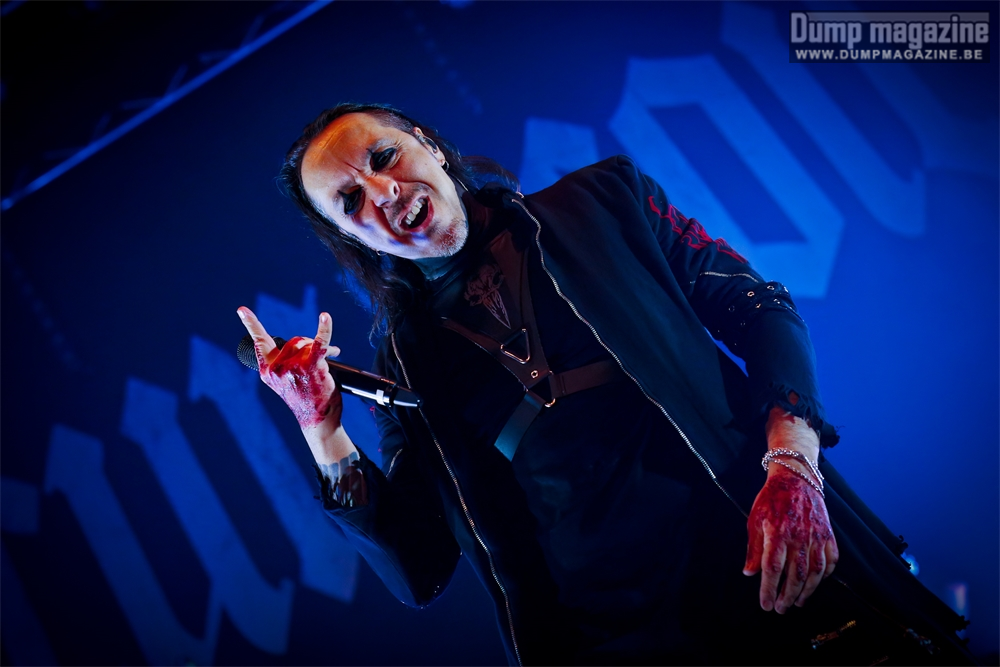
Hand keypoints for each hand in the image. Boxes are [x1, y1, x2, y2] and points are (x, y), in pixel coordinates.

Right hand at [236, 306, 341, 430]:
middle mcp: (277, 369)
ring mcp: (293, 367)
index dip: (251, 324)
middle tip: (321, 355)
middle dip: (307, 345)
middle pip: (293, 341)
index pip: (259, 342)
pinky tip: (324, 317)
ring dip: (320, 346)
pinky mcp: (311, 367)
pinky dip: (324, 329)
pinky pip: (319, 343)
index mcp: (267, 371)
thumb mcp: (285, 381)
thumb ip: (286, 361)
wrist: (316, 420)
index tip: (242, 310)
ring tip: (332, 355)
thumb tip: (307, 342)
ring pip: (306, 343)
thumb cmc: (304, 399)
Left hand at [742, 407, 838, 612]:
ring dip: (806, 591)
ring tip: (798, 602)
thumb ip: (754, 549)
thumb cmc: (771, 500)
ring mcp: (817, 536)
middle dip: (787, 596)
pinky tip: (816, 582)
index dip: (768, 589)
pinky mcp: (828, 534)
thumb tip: (749, 573)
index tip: (765, 604)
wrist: (796, 478)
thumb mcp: (755, 520)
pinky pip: (831, 560)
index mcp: (777, 533)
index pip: (772, 569)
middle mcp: (799, 536)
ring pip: (815, 572)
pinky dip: (825, 574)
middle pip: (795, 575)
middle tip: (780, 609)